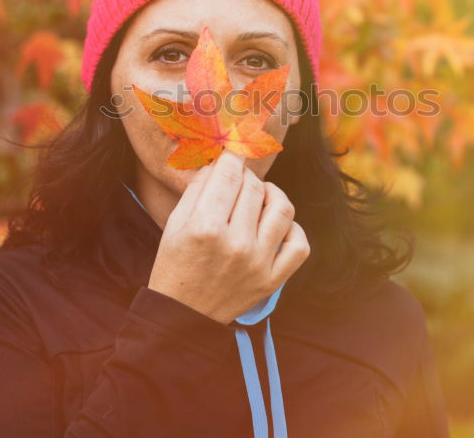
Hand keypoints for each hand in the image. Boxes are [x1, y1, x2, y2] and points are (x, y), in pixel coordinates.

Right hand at [147, 150, 310, 324]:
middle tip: (238, 181)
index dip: (231, 158)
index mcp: (205, 228)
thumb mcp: (175, 224)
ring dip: (272, 195)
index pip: (229, 174)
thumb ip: (198, 189)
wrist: (182, 316)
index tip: (231, 156)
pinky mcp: (272, 280)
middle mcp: (235, 244)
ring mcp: (258, 263)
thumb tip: (221, 161)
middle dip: (245, 177)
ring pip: (283, 208)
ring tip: (260, 198)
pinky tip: (274, 227)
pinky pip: (299, 244)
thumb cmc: (175, 265)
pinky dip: (291, 229)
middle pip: (255, 187)